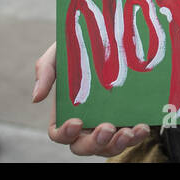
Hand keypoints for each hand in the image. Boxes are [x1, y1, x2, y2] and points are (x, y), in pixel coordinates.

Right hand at [32, 42, 151, 156]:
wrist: (112, 33)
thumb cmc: (80, 47)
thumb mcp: (60, 52)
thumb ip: (46, 70)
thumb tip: (36, 98)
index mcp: (65, 111)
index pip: (59, 134)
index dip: (65, 134)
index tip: (76, 122)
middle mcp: (85, 123)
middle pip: (83, 147)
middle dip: (95, 143)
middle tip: (106, 128)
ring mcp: (107, 124)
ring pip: (108, 147)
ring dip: (117, 145)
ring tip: (129, 132)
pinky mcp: (128, 120)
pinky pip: (131, 137)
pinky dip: (136, 137)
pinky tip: (142, 127)